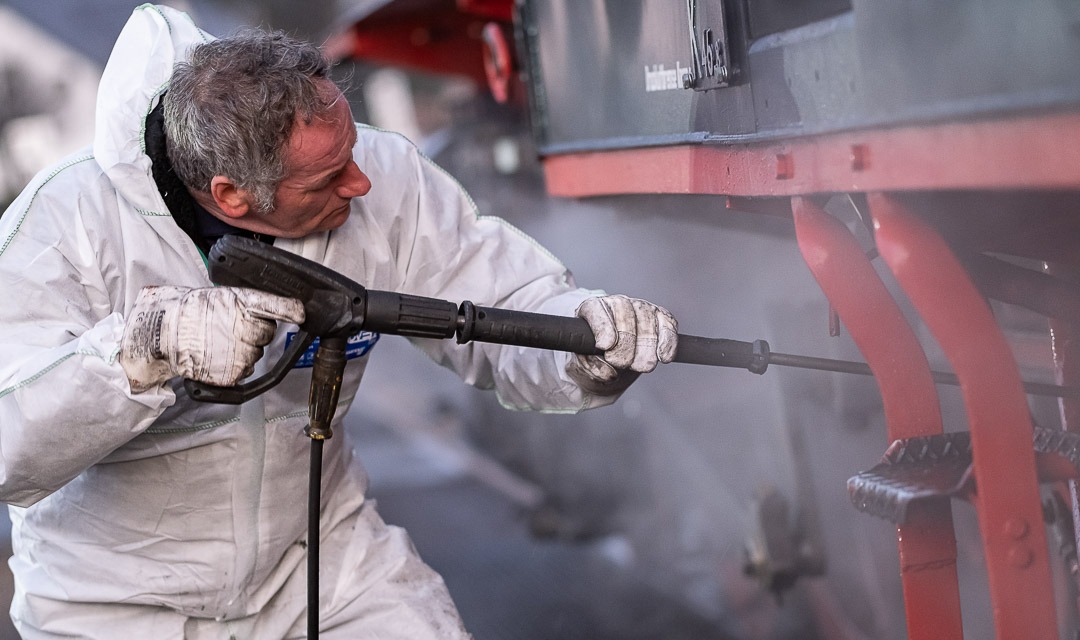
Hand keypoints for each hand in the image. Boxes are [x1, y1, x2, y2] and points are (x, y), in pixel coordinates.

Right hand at [120, 286, 304, 392]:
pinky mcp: (236, 373)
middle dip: (253, 332)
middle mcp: (246, 327)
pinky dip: (234, 366)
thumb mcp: (218, 298)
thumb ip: (245, 303)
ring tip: (217, 342)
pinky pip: (245, 370)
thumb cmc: (186, 315)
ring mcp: (242, 352)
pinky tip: (216, 356)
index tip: (301, 313)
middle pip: (266, 333)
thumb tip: (267, 310)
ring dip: (243, 349)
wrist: (161, 338)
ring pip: (256, 353)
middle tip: (227, 328)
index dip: (291, 310)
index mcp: (242, 303)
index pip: (276, 305)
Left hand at [566, 295, 677, 394]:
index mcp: (592, 308)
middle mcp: (618, 302)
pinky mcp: (660, 315)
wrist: (612, 353)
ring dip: (645, 352)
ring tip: (639, 366)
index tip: (605, 347)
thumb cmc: (595, 353)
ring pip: (648, 326)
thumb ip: (591, 365)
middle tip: (622, 363)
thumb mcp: (584, 360)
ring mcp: (640, 307)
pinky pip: (668, 325)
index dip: (603, 330)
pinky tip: (663, 357)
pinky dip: (667, 343)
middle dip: (625, 348)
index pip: (597, 312)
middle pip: (626, 321)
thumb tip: (610, 373)